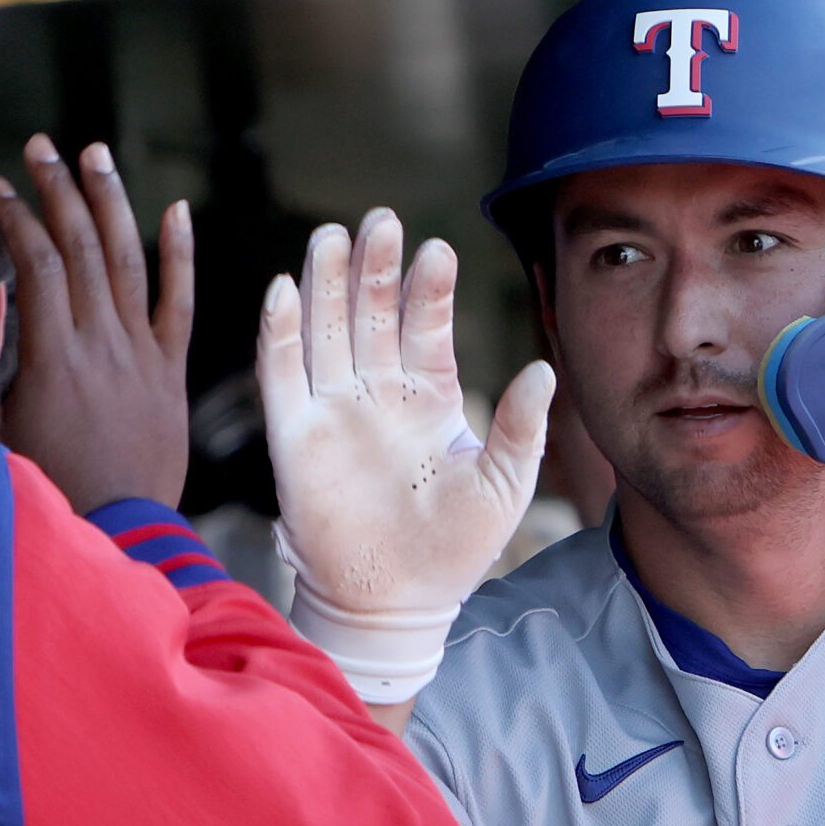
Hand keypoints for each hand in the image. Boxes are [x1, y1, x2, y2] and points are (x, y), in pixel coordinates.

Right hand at [0, 134, 193, 511]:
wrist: (119, 530)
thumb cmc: (46, 485)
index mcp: (52, 355)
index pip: (35, 264)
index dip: (17, 218)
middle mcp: (101, 344)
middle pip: (81, 248)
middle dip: (60, 191)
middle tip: (42, 147)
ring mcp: (142, 354)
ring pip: (129, 262)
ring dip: (111, 203)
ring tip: (94, 154)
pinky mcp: (172, 370)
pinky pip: (180, 303)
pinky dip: (180, 255)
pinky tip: (176, 210)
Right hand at [257, 210, 554, 702]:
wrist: (399, 605)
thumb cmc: (456, 549)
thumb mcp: (503, 484)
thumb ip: (519, 426)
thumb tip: (545, 368)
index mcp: (427, 395)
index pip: (424, 325)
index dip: (428, 287)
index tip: (438, 249)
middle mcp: (376, 392)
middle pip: (369, 312)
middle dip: (374, 267)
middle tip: (381, 219)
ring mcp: (332, 410)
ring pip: (324, 329)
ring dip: (324, 283)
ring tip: (333, 235)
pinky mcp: (293, 436)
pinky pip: (281, 374)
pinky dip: (279, 331)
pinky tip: (285, 289)